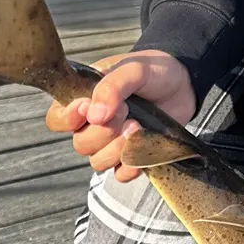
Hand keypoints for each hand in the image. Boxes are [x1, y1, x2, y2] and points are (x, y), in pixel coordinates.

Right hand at [45, 50, 195, 182]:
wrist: (185, 83)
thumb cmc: (155, 70)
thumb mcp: (134, 68)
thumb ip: (112, 86)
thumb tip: (94, 115)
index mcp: (85, 97)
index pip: (57, 119)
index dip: (69, 119)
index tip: (88, 107)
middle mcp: (94, 122)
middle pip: (80, 143)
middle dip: (103, 132)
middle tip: (126, 112)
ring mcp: (112, 141)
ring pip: (97, 162)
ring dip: (117, 149)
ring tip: (138, 127)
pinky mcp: (131, 156)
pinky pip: (120, 174)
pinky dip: (130, 167)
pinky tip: (142, 151)